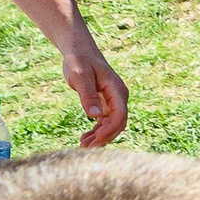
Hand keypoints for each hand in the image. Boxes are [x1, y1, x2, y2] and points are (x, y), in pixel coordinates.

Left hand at [61, 33, 128, 147]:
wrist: (79, 51)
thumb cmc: (79, 61)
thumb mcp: (80, 76)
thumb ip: (88, 96)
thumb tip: (94, 116)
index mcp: (117, 90)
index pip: (120, 116)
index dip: (109, 131)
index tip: (94, 141)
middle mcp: (119, 97)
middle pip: (118, 124)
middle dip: (104, 138)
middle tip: (85, 148)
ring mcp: (113, 101)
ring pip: (111, 125)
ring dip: (99, 137)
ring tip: (82, 145)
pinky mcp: (106, 103)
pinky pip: (105, 121)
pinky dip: (96, 131)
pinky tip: (85, 137)